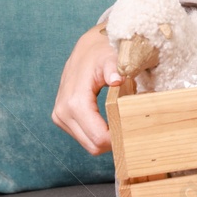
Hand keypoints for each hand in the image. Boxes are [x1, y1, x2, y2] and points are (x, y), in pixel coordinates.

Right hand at [52, 24, 121, 155]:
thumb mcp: (111, 57)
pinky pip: (84, 137)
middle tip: (133, 130)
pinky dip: (98, 134)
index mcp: (74, 102)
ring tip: (122, 124)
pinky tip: (110, 122)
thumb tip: (117, 79)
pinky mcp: (62, 118)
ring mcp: (60, 117)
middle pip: (93, 146)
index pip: (98, 137)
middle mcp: (63, 113)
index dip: (118, 140)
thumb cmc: (101, 54)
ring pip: (88, 144)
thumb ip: (114, 68)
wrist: (86, 50)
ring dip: (105, 139)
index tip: (136, 132)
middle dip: (113, 142)